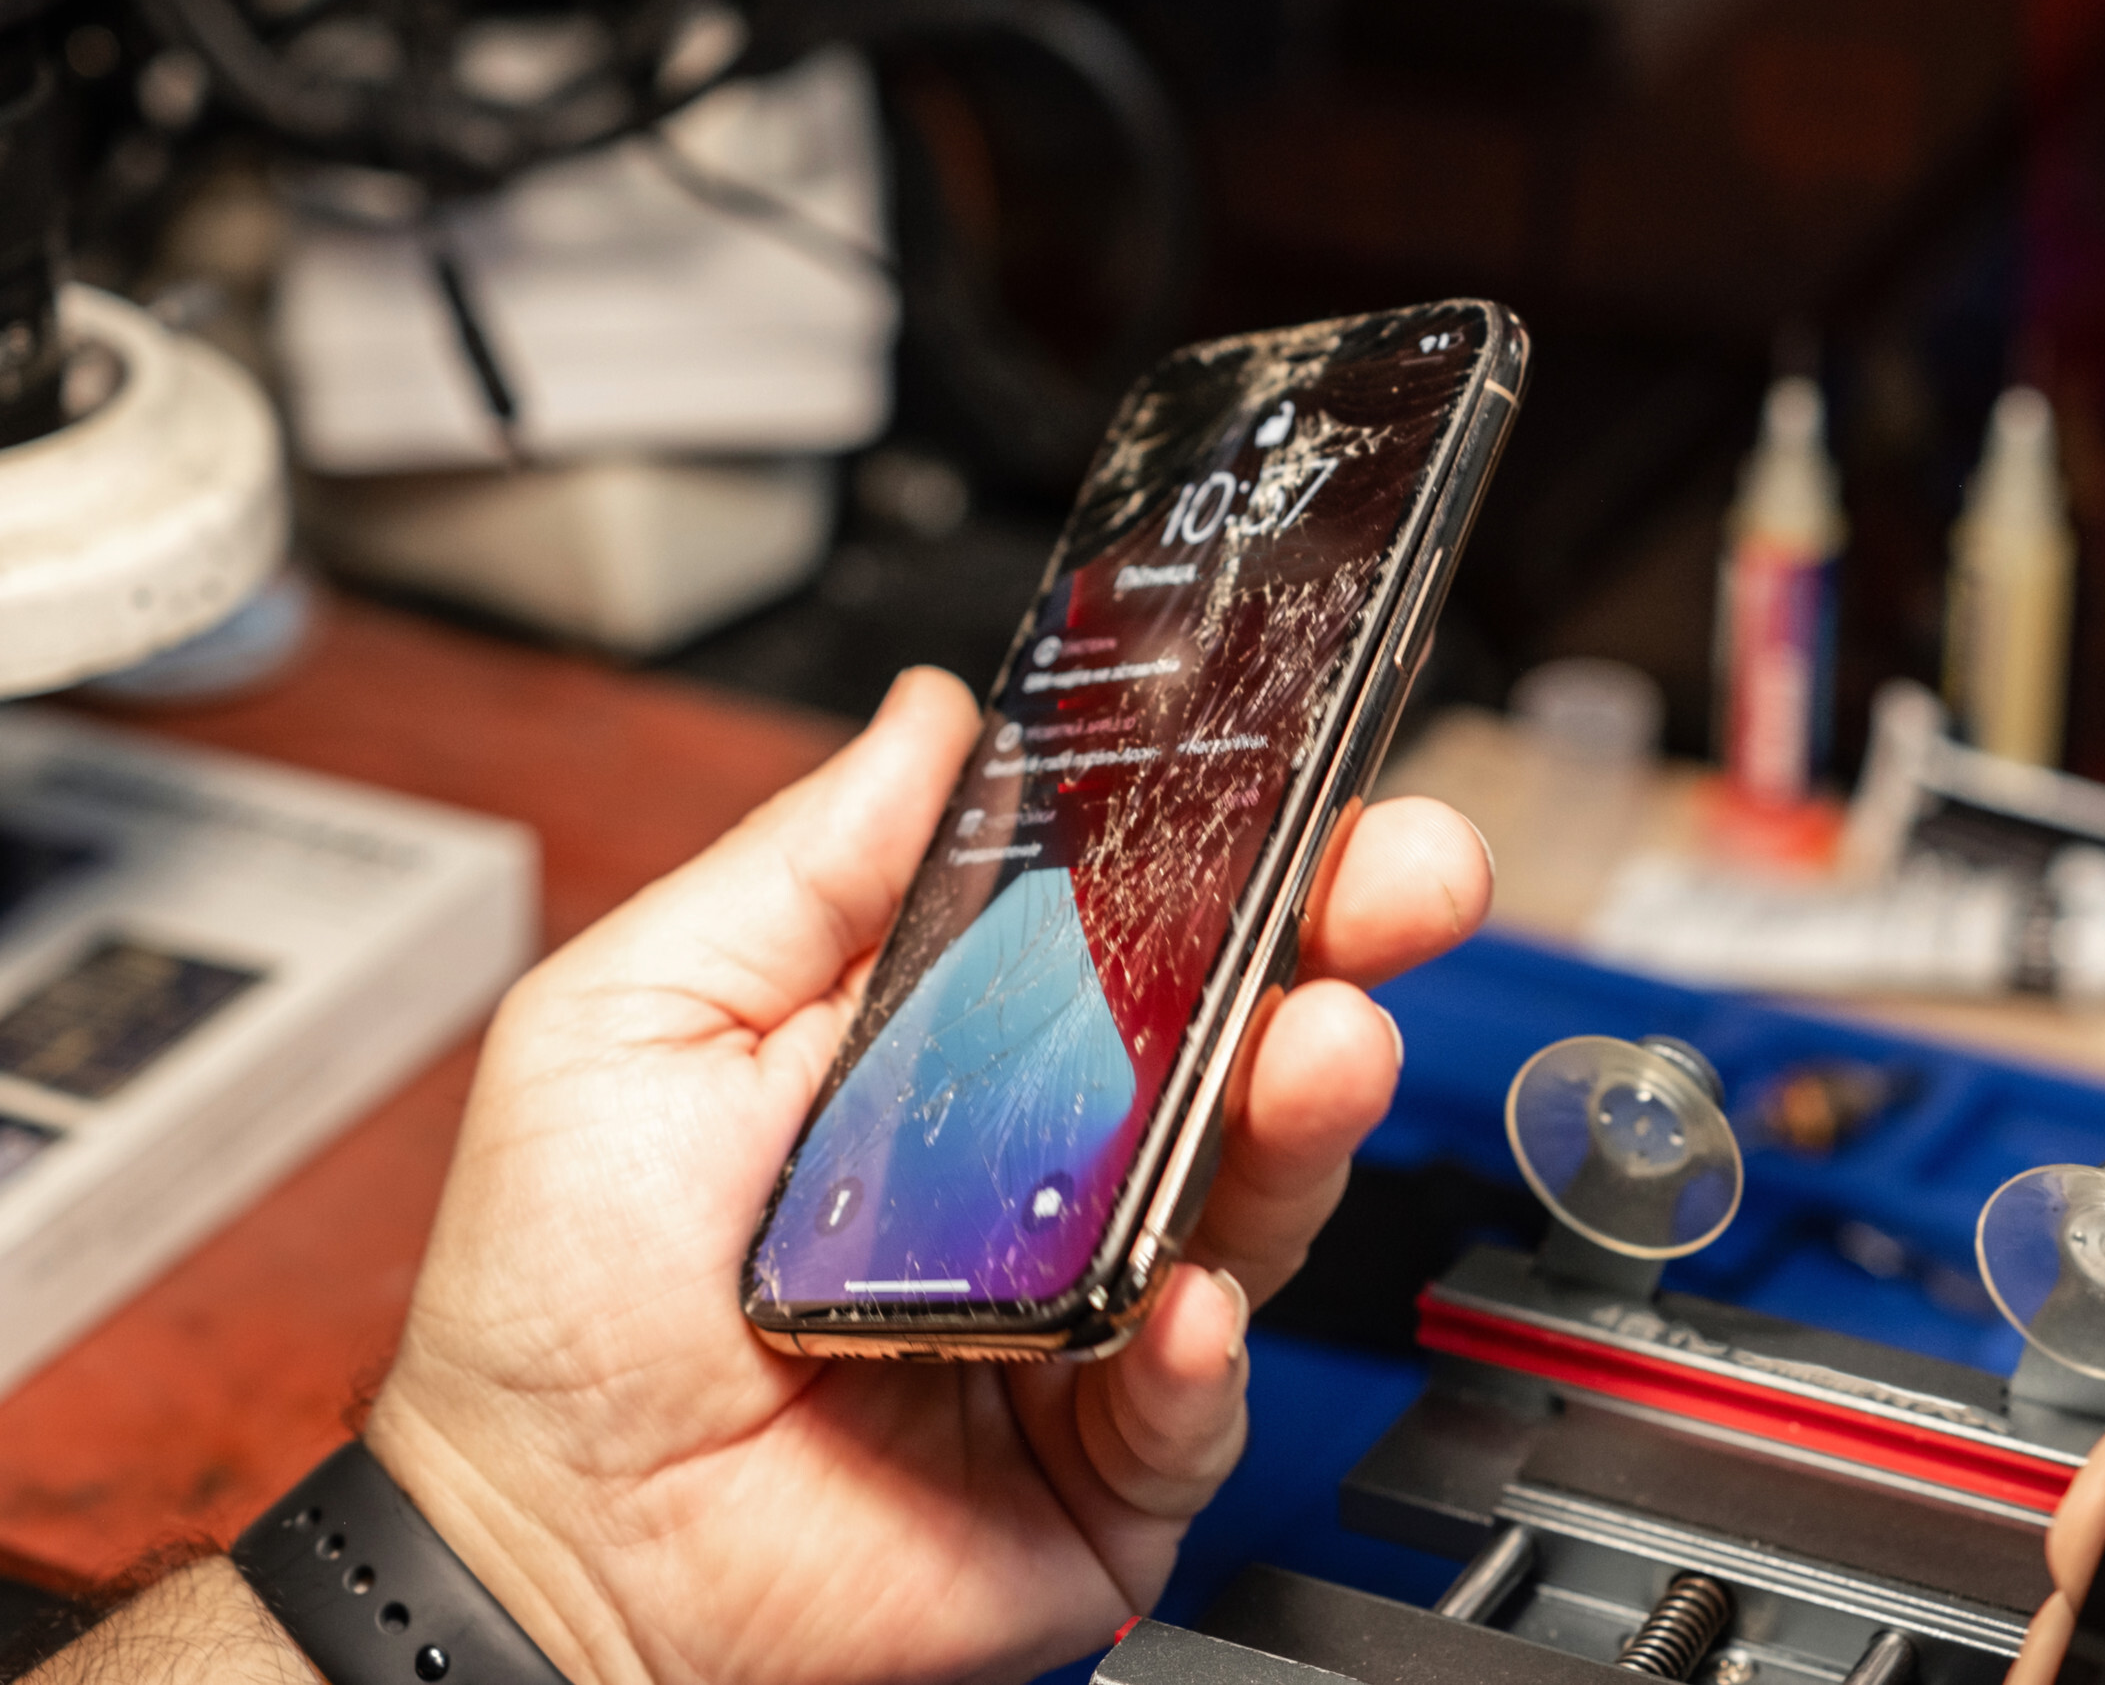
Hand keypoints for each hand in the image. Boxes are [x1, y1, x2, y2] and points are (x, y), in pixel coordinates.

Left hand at [352, 668, 1492, 1684]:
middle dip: (1339, 943)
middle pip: (1234, 1039)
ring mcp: (1091, 1313)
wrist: (537, 1551)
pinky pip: (1193, 1400)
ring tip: (1318, 1049)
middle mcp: (1049, 1166)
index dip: (1230, 840)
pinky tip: (1183, 1308)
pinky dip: (1202, 1352)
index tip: (1302, 763)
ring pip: (1249, 1201)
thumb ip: (803, 872)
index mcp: (957, 1048)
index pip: (1131, 922)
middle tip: (1399, 878)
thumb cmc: (554, 1304)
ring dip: (1299, 1114)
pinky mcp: (1107, 1459)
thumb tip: (931, 719)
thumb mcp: (636, 1024)